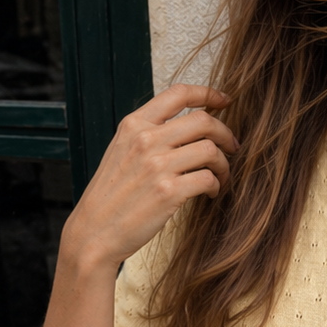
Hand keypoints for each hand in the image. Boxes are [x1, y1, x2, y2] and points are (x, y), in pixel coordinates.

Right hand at [63, 84, 237, 270]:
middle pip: (204, 121)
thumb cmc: (111, 196)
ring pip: (211, 150)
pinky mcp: (168, 192)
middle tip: (232, 147)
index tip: (224, 101)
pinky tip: (210, 193)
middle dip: (225, 133)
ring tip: (220, 177)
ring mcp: (157, 165)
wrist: (94, 232)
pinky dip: (216, 186)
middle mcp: (146, 139)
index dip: (208, 94)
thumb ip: (148, 134)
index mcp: (134, 125)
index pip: (179, 94)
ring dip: (224, 164)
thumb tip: (187, 126)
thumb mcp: (121, 151)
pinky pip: (208, 178)